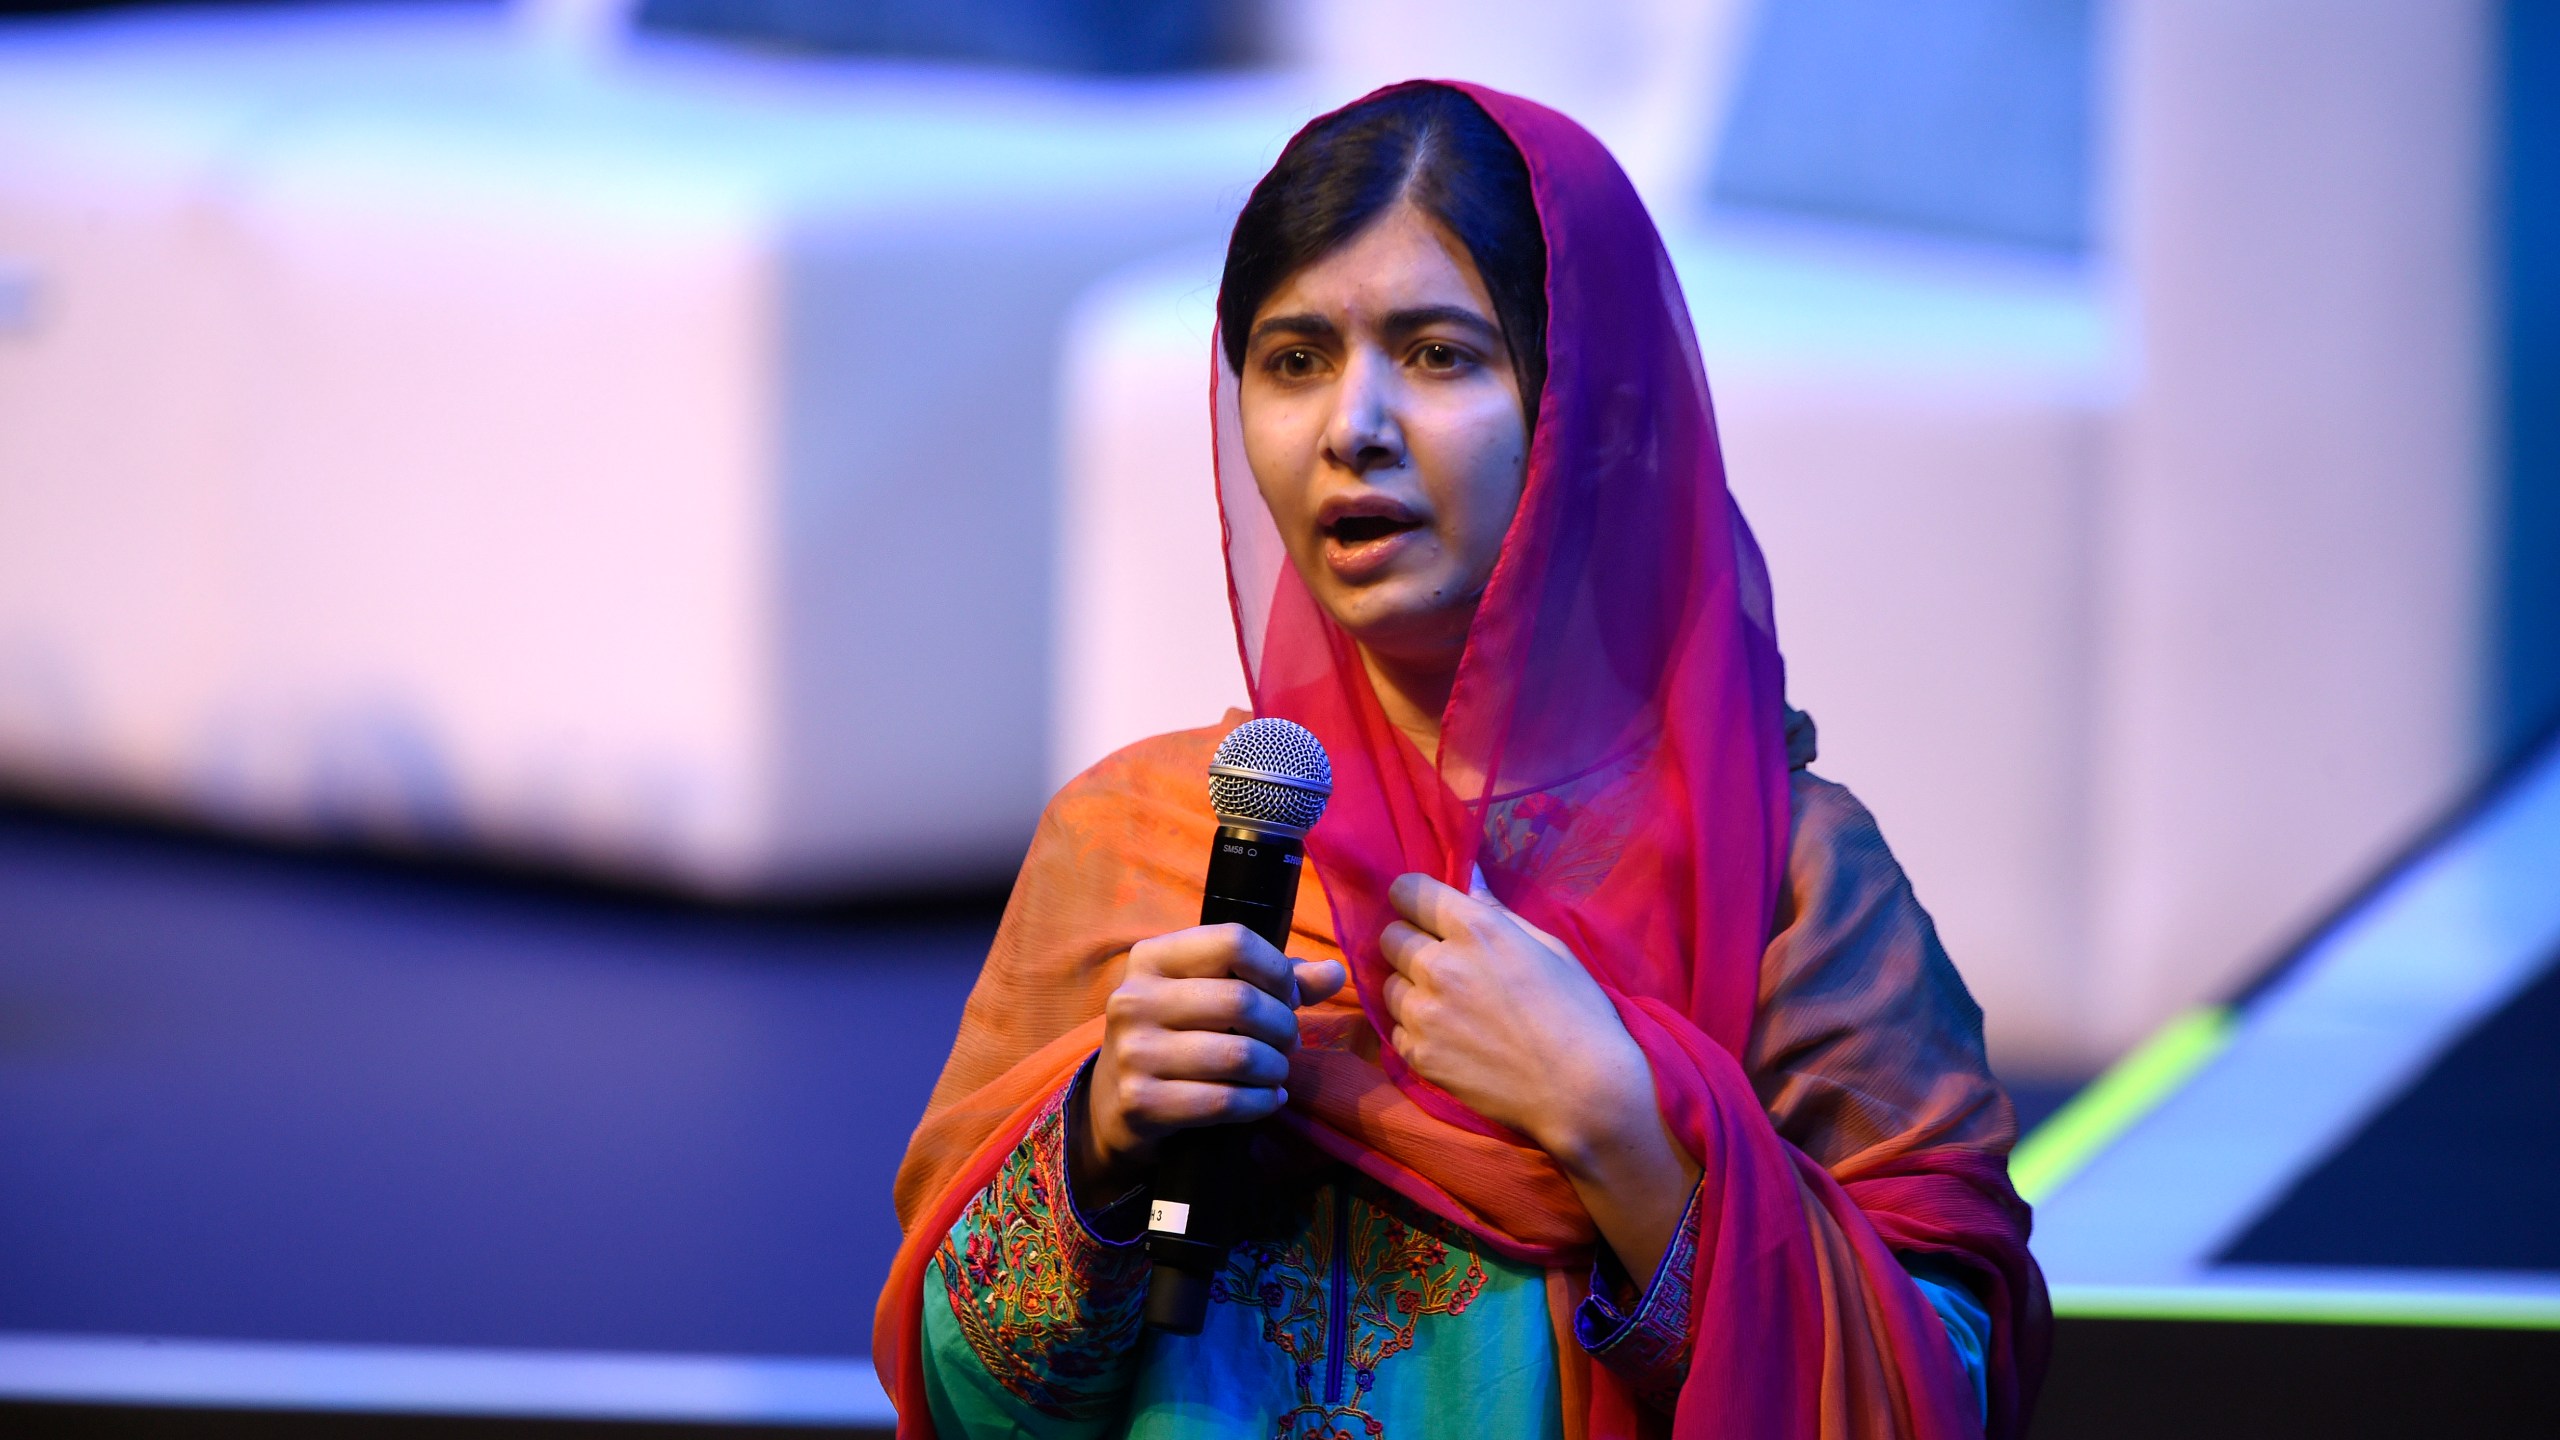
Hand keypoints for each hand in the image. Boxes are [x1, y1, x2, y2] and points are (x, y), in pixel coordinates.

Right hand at [1074, 924, 1347, 1202]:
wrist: (1116, 1103)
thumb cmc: (1178, 1036)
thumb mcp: (1213, 996)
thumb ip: (1274, 981)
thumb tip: (1335, 973)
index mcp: (1152, 957)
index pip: (1234, 941)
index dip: (1276, 970)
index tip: (1288, 997)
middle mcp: (1134, 998)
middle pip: (1241, 1000)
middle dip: (1282, 1026)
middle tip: (1288, 1042)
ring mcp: (1133, 1052)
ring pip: (1238, 1054)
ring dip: (1275, 1067)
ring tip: (1277, 1071)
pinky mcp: (1140, 1101)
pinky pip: (1223, 1100)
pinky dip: (1260, 1102)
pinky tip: (1267, 1099)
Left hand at [1380, 870, 1700, 1280]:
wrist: (1582, 1092)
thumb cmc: (1578, 1014)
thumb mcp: (1549, 949)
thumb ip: (1498, 912)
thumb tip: (1470, 877)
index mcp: (1476, 931)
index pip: (1408, 892)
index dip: (1414, 899)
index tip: (1426, 912)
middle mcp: (1441, 966)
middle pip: (1390, 936)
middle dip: (1411, 942)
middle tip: (1442, 962)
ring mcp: (1425, 1013)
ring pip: (1388, 984)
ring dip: (1410, 988)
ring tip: (1448, 1005)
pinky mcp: (1419, 1054)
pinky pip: (1395, 1028)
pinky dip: (1414, 1029)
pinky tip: (1448, 1037)